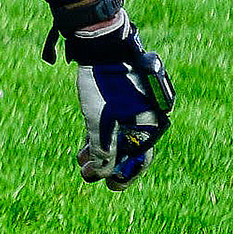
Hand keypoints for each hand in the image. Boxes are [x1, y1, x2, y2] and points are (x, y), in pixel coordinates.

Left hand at [62, 9, 174, 188]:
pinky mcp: (119, 99)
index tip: (111, 187)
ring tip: (81, 164)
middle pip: (129, 149)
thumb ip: (102, 150)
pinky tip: (84, 147)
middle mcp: (147, 118)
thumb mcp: (99, 122)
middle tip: (89, 177)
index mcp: (151, 125)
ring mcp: (134, 107)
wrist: (102, 46)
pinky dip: (99, 135)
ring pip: (118, 137)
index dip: (125, 175)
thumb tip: (102, 173)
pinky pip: (113, 123)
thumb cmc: (103, 86)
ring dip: (100, 152)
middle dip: (108, 165)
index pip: (141, 159)